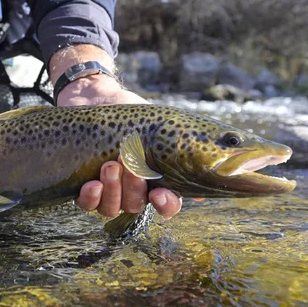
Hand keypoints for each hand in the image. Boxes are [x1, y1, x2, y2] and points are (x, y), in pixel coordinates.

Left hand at [49, 45, 181, 219]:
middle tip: (128, 162)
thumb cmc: (131, 113)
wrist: (96, 98)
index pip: (167, 205)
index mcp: (156, 179)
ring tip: (110, 165)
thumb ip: (181, 141)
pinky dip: (91, 197)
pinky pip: (88, 204)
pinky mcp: (83, 185)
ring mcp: (107, 190)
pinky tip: (92, 184)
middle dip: (133, 187)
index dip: (165, 206)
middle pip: (136, 205)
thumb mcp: (158, 124)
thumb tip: (224, 158)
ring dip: (112, 190)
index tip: (159, 194)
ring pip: (112, 207)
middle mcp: (132, 191)